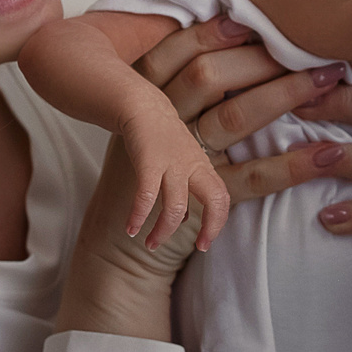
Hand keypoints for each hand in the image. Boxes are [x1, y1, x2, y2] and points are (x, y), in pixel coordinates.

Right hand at [54, 134, 209, 341]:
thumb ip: (186, 188)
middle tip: (199, 248)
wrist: (139, 104)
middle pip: (215, 199)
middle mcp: (192, 165)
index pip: (221, 197)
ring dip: (163, 231)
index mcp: (202, 166)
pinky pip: (145, 195)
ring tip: (150, 245)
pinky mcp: (148, 160)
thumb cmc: (159, 137)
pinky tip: (130, 229)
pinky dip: (138, 216)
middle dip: (212, 226)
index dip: (218, 223)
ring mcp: (171, 162)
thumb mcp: (180, 161)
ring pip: (176, 206)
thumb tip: (185, 219)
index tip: (204, 244)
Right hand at [131, 17, 345, 182]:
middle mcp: (160, 125)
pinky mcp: (201, 201)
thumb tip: (233, 38)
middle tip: (310, 45)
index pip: (177, 52)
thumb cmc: (147, 172)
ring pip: (233, 118)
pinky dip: (293, 166)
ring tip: (328, 81)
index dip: (213, 32)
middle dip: (260, 57)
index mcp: (145, 99)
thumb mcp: (149, 124)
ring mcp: (179, 162)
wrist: (124, 244)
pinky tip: (328, 153)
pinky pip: (252, 177)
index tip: (253, 17)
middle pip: (208, 77)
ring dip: (284, 95)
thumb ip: (179, 87)